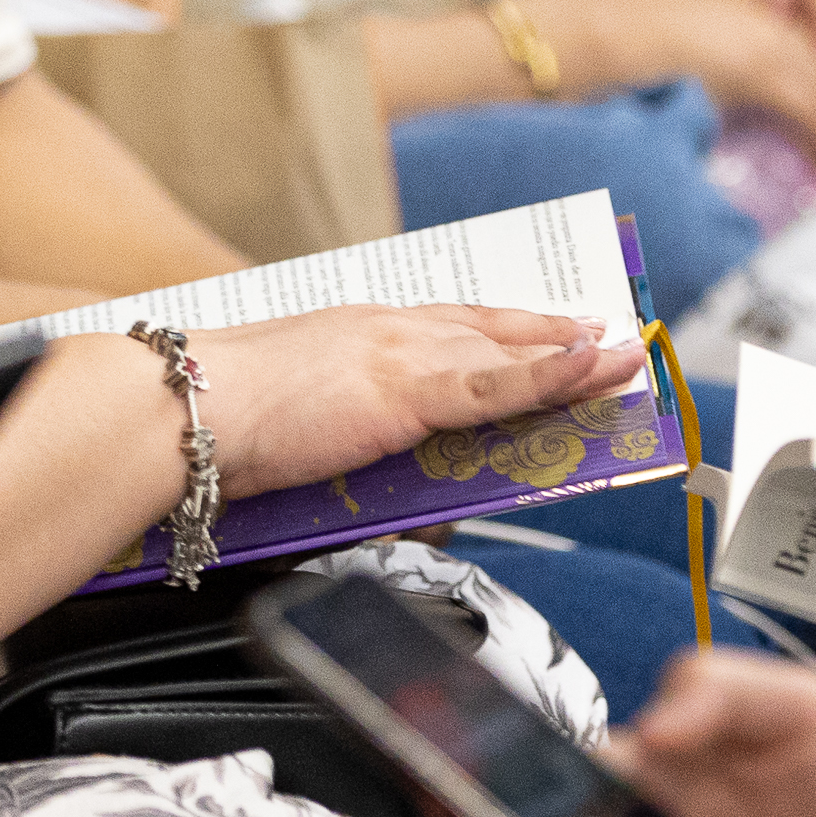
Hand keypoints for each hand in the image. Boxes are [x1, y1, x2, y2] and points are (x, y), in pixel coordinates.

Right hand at [198, 303, 644, 498]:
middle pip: (493, 330)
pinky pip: (499, 385)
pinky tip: (593, 367)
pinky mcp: (408, 388)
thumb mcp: (302, 427)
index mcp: (358, 329)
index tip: (545, 326)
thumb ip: (354, 444)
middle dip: (555, 335)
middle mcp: (387, 328)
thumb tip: (397, 491)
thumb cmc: (221, 424)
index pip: (451, 325)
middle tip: (609, 337)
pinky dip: (553, 376)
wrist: (189, 413)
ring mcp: (401, 352)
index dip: (504, 327)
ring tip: (627, 357)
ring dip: (575, 354)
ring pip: (509, 352)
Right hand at [512, 0, 815, 175]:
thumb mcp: (647, 69)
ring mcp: (754, 34)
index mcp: (720, 9)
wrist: (565, 41)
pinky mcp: (757, 64)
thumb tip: (688, 125)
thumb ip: (680, 89)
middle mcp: (746, 14)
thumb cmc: (585, 61)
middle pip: (815, 67)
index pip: (786, 49)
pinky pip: (813, 108)